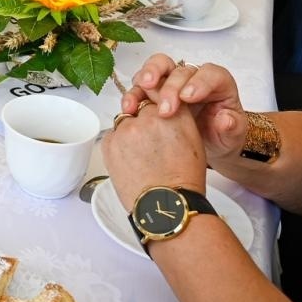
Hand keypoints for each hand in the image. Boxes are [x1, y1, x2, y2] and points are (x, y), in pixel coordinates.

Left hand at [103, 93, 208, 210]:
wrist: (166, 206)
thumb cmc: (183, 180)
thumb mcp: (192, 140)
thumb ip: (176, 118)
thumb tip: (162, 108)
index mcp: (175, 113)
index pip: (158, 95)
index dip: (156, 108)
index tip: (155, 117)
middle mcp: (151, 116)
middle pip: (139, 108)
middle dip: (141, 122)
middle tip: (148, 146)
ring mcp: (128, 128)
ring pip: (124, 122)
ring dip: (129, 134)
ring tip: (140, 158)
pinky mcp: (110, 141)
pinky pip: (112, 136)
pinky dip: (118, 147)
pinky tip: (130, 163)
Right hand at [121, 53, 249, 164]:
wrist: (208, 147)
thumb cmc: (222, 137)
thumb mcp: (234, 136)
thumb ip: (232, 127)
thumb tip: (224, 119)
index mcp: (217, 84)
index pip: (209, 73)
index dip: (199, 82)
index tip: (189, 97)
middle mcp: (192, 79)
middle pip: (178, 68)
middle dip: (168, 85)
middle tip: (164, 107)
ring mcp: (172, 84)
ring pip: (156, 68)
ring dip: (145, 81)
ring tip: (137, 100)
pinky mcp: (155, 94)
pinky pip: (141, 87)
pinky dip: (133, 95)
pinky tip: (129, 108)